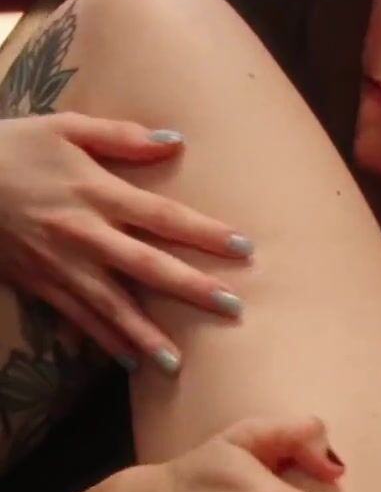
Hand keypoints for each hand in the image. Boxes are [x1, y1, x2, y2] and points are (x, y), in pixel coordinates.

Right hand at [0, 113, 252, 370]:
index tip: (245, 248)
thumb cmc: (12, 147)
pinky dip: (104, 341)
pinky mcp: (38, 283)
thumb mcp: (65, 128)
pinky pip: (77, 318)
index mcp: (95, 192)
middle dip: (191, 289)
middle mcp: (82, 234)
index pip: (163, 216)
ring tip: (178, 363)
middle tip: (234, 309)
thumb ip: (122, 136)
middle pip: (146, 266)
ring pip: (110, 305)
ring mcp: (59, 264)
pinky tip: (131, 363)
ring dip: (145, 335)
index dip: (205, 232)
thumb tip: (176, 139)